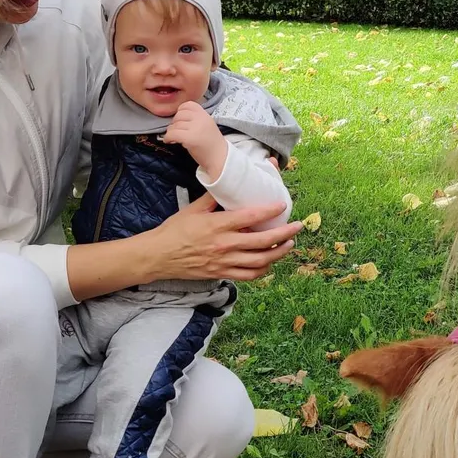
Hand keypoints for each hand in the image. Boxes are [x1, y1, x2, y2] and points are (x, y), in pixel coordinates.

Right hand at [147, 194, 301, 281]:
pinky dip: (263, 270)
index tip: (282, 206)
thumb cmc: (174, 231)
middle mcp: (225, 245)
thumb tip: (227, 182)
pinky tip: (270, 262)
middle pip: (263, 241)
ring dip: (279, 253)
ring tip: (289, 244)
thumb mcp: (193, 209)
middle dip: (285, 234)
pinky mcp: (222, 273)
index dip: (270, 211)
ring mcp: (225, 262)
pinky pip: (249, 275)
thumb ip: (213, 198)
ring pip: (260, 261)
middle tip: (298, 227)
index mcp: (218, 226)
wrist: (159, 256)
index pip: (251, 217)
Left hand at [163, 101, 225, 171]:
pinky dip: (168, 138)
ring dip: (171, 132)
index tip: (181, 121)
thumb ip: (195, 119)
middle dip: (175, 123)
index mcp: (205, 115)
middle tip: (178, 132)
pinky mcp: (189, 138)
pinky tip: (169, 141)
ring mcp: (195, 128)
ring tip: (174, 138)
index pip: (188, 105)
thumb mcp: (207, 125)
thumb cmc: (212, 145)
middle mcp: (201, 119)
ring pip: (174, 125)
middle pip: (179, 115)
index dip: (180, 112)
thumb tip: (177, 119)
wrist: (220, 159)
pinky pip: (172, 134)